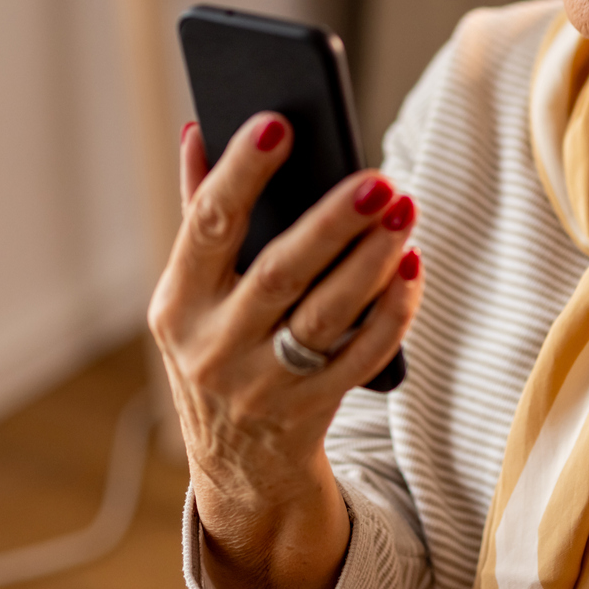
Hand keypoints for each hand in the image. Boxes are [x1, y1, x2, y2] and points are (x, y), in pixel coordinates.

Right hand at [148, 113, 424, 588]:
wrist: (238, 466)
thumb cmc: (219, 346)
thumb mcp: (191, 292)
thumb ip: (199, 211)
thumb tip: (199, 129)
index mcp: (176, 304)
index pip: (207, 226)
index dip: (240, 172)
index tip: (278, 122)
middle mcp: (213, 348)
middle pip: (279, 274)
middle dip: (330, 222)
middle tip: (378, 176)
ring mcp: (263, 386)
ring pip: (326, 317)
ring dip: (371, 261)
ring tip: (405, 208)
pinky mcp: (312, 412)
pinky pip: (362, 356)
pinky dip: (391, 312)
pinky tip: (412, 266)